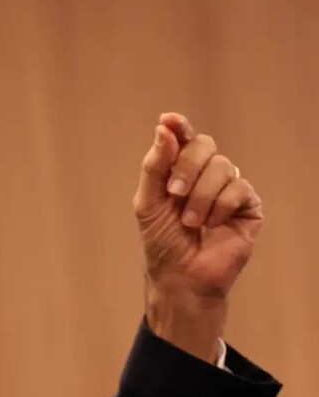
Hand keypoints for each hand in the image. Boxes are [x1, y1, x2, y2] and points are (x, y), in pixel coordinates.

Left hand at [132, 113, 263, 361]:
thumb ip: (155, 165)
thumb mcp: (148, 202)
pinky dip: (220, 207)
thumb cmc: (161, 241)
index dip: (178, 126)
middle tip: (174, 193)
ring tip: (191, 223)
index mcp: (179, 170)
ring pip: (222, 167)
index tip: (169, 120)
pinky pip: (238, 188)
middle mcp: (205, 174)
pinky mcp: (248, 206)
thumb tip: (165, 128)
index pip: (182, 138)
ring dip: (200, 196)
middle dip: (187, 167)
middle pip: (204, 145)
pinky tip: (213, 225)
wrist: (181, 276)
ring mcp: (228, 188)